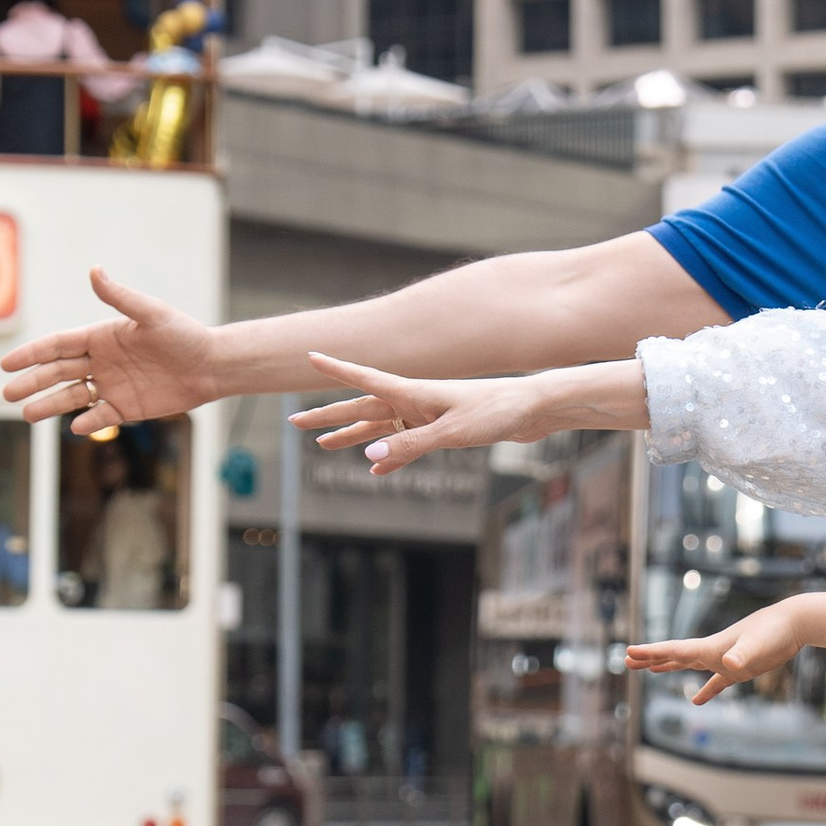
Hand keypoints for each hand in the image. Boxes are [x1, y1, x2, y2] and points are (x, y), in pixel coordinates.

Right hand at [0, 270, 218, 431]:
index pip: (57, 345)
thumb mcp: (152, 313)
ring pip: (72, 396)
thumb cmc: (184, 335)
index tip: (7, 363)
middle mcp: (101, 361)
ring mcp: (111, 385)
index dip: (32, 354)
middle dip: (32, 382)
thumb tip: (94, 269)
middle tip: (7, 393)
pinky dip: (87, 421)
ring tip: (26, 414)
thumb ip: (120, 297)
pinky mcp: (126, 408)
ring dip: (49, 405)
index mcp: (101, 336)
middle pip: (57, 372)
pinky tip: (75, 426)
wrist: (212, 365)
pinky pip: (100, 416)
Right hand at [289, 354, 632, 469]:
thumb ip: (410, 445)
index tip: (308, 356)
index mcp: (413, 392)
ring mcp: (426, 415)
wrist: (531, 411)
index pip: (365, 379)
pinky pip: (405, 445)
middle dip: (329, 415)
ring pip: (380, 427)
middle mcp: (414, 401)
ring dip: (353, 436)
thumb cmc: (495, 412)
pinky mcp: (441, 430)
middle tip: (294, 424)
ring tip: (323, 446)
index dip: (336, 370)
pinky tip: (375, 469)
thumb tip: (368, 456)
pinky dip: (389, 457)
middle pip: (362, 407)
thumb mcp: (451, 433)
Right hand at [624, 602, 808, 703]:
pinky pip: (717, 683)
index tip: (628, 653)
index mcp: (710, 647)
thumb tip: (728, 665)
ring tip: (651, 670)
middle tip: (628, 661)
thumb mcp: (756, 646)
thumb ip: (741, 655)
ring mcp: (725, 659)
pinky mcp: (740, 669)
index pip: (674, 650)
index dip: (650, 652)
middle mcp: (713, 651)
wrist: (794, 623)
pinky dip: (706, 691)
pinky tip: (697, 701)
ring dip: (670, 667)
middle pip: (675, 656)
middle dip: (651, 658)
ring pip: (690, 665)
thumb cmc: (774, 631)